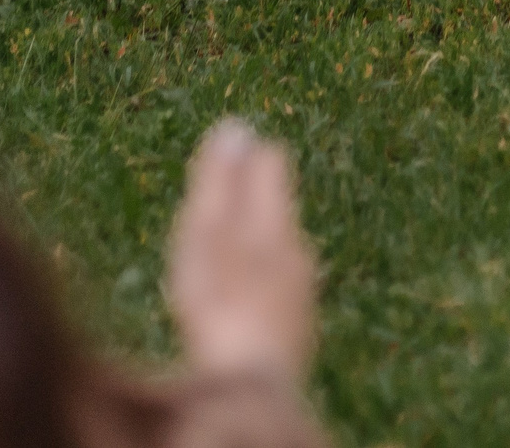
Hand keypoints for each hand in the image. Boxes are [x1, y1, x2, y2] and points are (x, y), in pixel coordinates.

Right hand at [165, 119, 316, 381]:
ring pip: (283, 249)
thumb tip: (236, 127)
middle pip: (279, 208)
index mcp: (277, 222)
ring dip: (258, 241)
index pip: (272, 164)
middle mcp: (298, 250)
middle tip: (229, 190)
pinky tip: (247, 297)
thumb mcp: (207, 234)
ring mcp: (301, 291)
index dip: (250, 155)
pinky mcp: (296, 328)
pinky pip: (280, 288)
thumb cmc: (220, 301)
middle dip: (255, 197)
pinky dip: (261, 280)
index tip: (230, 149)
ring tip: (232, 245)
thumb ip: (221, 183)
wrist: (253, 381)